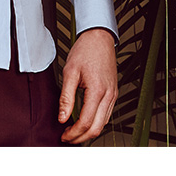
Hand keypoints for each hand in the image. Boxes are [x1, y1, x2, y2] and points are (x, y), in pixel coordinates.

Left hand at [58, 28, 117, 143]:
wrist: (99, 38)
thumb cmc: (85, 51)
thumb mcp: (70, 72)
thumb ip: (66, 97)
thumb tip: (62, 118)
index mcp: (97, 91)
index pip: (86, 122)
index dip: (73, 133)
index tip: (63, 135)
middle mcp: (109, 96)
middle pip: (97, 128)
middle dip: (81, 137)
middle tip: (67, 138)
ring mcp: (113, 95)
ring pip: (104, 124)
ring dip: (89, 132)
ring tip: (74, 131)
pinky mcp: (113, 93)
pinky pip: (106, 114)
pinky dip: (96, 122)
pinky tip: (85, 120)